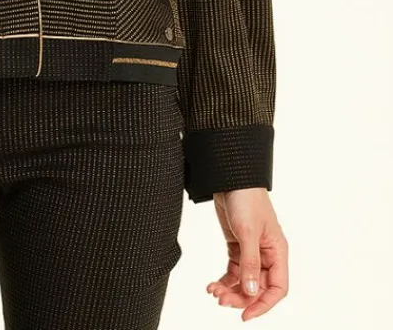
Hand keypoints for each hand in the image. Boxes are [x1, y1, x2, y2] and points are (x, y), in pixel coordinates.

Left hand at [206, 187, 287, 318]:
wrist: (230, 176)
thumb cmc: (247, 198)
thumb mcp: (248, 232)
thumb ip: (250, 263)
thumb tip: (252, 292)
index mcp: (277, 252)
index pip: (277, 288)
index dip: (263, 305)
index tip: (245, 315)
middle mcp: (266, 254)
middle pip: (258, 288)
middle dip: (241, 297)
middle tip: (221, 300)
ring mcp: (251, 250)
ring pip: (244, 281)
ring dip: (230, 290)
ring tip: (213, 292)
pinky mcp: (237, 245)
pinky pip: (233, 271)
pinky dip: (224, 280)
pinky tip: (212, 284)